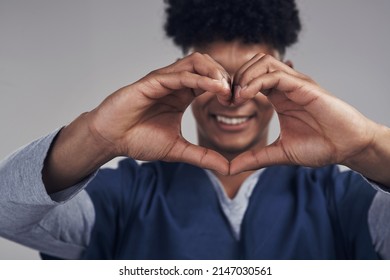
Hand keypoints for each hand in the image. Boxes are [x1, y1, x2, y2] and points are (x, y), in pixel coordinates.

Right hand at [88, 53, 231, 173]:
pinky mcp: (152, 81)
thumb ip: (202, 157)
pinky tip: (215, 88)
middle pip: (208, 65)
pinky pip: (180, 74)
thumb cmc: (138, 140)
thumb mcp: (178, 150)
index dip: (228, 89)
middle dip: (226, 77)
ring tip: (227, 90)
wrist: (111, 140)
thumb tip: (228, 169)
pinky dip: (200, 78)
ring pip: (196, 61)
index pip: (212, 81)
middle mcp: (176, 84)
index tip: (238, 103)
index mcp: (183, 95)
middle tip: (236, 96)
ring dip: (216, 72)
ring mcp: (164, 80)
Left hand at [229, 54, 377, 173]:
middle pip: (254, 63)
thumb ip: (254, 158)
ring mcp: (295, 84)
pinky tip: (246, 96)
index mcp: (278, 97)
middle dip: (236, 77)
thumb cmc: (320, 147)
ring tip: (237, 97)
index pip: (250, 78)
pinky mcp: (305, 86)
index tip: (225, 104)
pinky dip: (256, 81)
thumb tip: (230, 169)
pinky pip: (276, 75)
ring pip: (264, 62)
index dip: (234, 87)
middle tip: (227, 99)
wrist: (347, 148)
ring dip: (245, 75)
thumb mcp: (279, 153)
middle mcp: (286, 86)